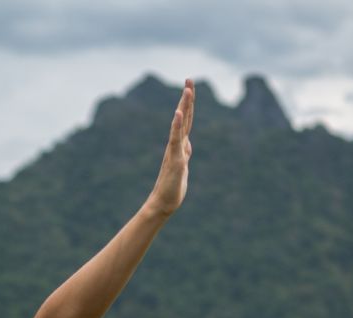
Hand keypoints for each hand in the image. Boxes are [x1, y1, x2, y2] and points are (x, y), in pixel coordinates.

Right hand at [146, 79, 194, 216]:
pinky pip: (175, 139)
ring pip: (181, 124)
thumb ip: (185, 153)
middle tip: (189, 79)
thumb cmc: (172, 187)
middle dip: (187, 97)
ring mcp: (175, 151)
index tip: (189, 87)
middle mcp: (177, 144)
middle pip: (185, 116)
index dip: (189, 104)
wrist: (163, 203)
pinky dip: (177, 125)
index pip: (187, 120)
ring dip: (185, 106)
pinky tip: (178, 113)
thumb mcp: (183, 166)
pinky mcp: (175, 159)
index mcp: (180, 145)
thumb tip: (188, 144)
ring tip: (187, 89)